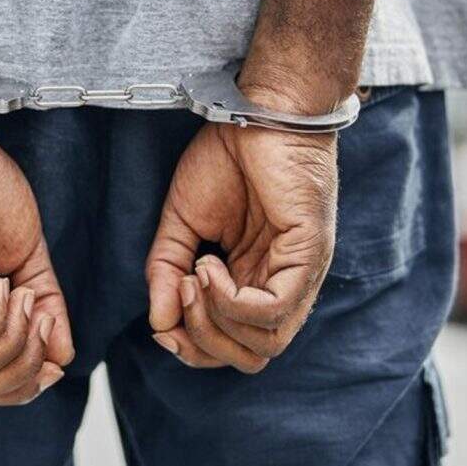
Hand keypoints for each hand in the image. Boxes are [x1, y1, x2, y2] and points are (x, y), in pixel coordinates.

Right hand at [146, 92, 336, 372]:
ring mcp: (300, 274)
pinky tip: (209, 266)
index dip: (191, 343)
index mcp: (255, 281)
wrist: (256, 110)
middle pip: (248, 356)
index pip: (231, 345)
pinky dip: (232, 301)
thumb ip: (166, 272)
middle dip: (201, 341)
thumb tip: (159, 323)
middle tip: (177, 292)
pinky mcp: (308, 255)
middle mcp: (281, 286)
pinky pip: (272, 309)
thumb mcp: (181, 222)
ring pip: (264, 344)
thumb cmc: (226, 158)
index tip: (162, 311)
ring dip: (214, 321)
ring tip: (194, 274)